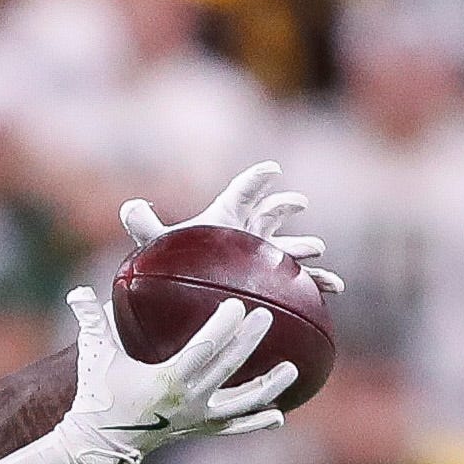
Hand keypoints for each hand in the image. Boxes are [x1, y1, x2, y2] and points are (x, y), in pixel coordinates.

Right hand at [55, 285, 291, 463]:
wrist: (97, 444)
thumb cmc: (96, 395)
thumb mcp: (94, 356)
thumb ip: (91, 321)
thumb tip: (77, 291)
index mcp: (165, 379)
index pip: (203, 349)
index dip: (223, 327)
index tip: (237, 305)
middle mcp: (187, 400)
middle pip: (228, 367)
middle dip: (250, 340)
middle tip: (267, 315)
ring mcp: (196, 417)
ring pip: (241, 402)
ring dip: (268, 386)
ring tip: (291, 369)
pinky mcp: (198, 429)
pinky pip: (233, 426)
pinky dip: (255, 421)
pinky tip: (278, 416)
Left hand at [120, 160, 342, 293]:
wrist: (190, 294)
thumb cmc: (177, 266)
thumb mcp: (159, 246)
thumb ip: (145, 227)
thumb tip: (129, 206)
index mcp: (226, 216)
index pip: (242, 192)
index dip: (256, 179)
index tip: (271, 170)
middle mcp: (250, 231)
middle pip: (271, 213)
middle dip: (285, 207)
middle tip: (296, 205)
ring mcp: (266, 254)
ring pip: (291, 244)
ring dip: (304, 244)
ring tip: (315, 248)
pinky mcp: (276, 278)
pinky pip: (303, 279)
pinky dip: (321, 281)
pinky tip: (335, 287)